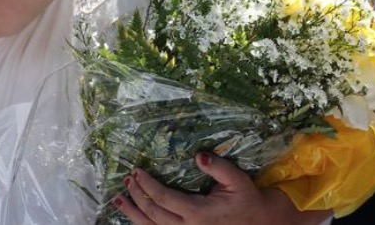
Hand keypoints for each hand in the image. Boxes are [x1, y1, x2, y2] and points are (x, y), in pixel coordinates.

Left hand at [116, 153, 331, 224]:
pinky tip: (133, 214)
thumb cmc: (246, 198)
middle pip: (152, 213)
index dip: (147, 185)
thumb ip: (218, 167)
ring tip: (119, 199)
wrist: (255, 221)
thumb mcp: (236, 179)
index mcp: (198, 212)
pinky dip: (142, 223)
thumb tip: (198, 155)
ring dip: (132, 213)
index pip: (164, 198)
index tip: (137, 171)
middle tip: (128, 179)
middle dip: (137, 195)